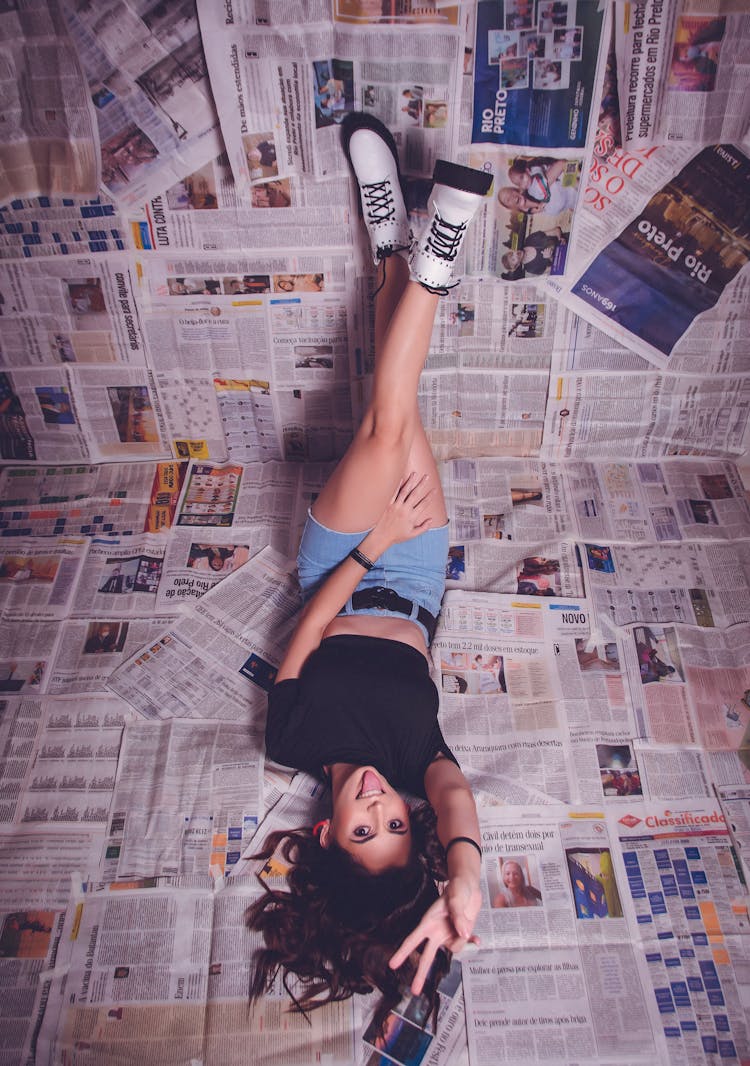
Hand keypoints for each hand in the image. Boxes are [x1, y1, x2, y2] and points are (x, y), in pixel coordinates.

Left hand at [372, 473, 435, 548]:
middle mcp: (405, 510)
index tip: (434, 489)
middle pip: (415, 494)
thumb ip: (423, 527)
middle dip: (422, 484)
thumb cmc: (397, 536)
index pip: (423, 504)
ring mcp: (396, 506)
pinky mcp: (387, 505)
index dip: (430, 496)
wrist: (381, 537)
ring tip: (415, 473)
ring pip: (405, 491)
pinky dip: (397, 485)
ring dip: (411, 481)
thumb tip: (431, 520)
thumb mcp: (412, 534)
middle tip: (427, 476)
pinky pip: (393, 493)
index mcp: (412, 517)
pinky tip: (400, 478)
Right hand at [388, 875, 480, 994]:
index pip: (413, 939)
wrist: (470, 885)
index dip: (403, 952)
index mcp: (429, 922)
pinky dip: (471, 942)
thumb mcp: (456, 898)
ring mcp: (448, 934)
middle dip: (420, 973)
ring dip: (461, 941)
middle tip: (414, 991)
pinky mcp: (459, 935)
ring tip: (466, 921)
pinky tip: (476, 939)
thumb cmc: (458, 888)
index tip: (392, 965)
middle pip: (427, 956)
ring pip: (453, 949)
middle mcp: (436, 931)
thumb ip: (458, 917)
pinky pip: (465, 944)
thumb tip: (464, 936)